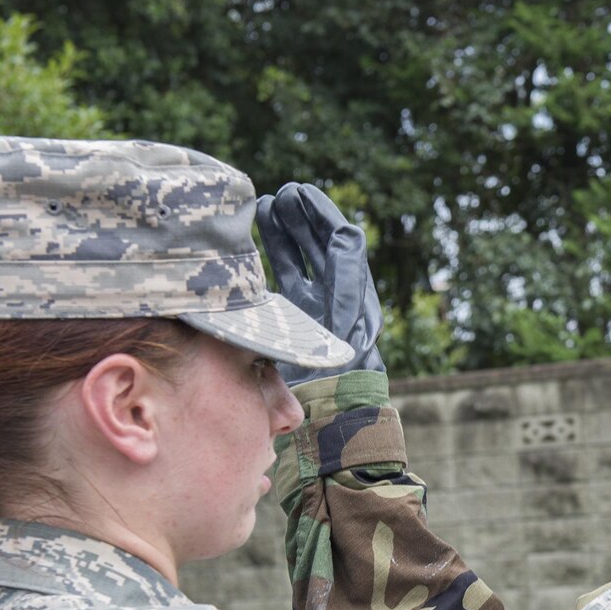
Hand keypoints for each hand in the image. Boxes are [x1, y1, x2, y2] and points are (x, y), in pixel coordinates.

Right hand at [255, 182, 386, 382]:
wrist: (325, 418)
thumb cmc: (339, 375)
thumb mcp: (345, 323)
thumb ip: (347, 278)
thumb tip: (349, 233)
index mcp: (357, 299)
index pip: (343, 245)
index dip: (322, 216)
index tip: (301, 192)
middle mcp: (338, 303)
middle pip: (321, 248)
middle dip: (302, 219)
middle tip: (282, 194)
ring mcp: (315, 313)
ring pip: (300, 262)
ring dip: (285, 233)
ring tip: (265, 205)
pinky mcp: (295, 325)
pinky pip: (285, 283)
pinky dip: (271, 260)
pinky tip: (254, 242)